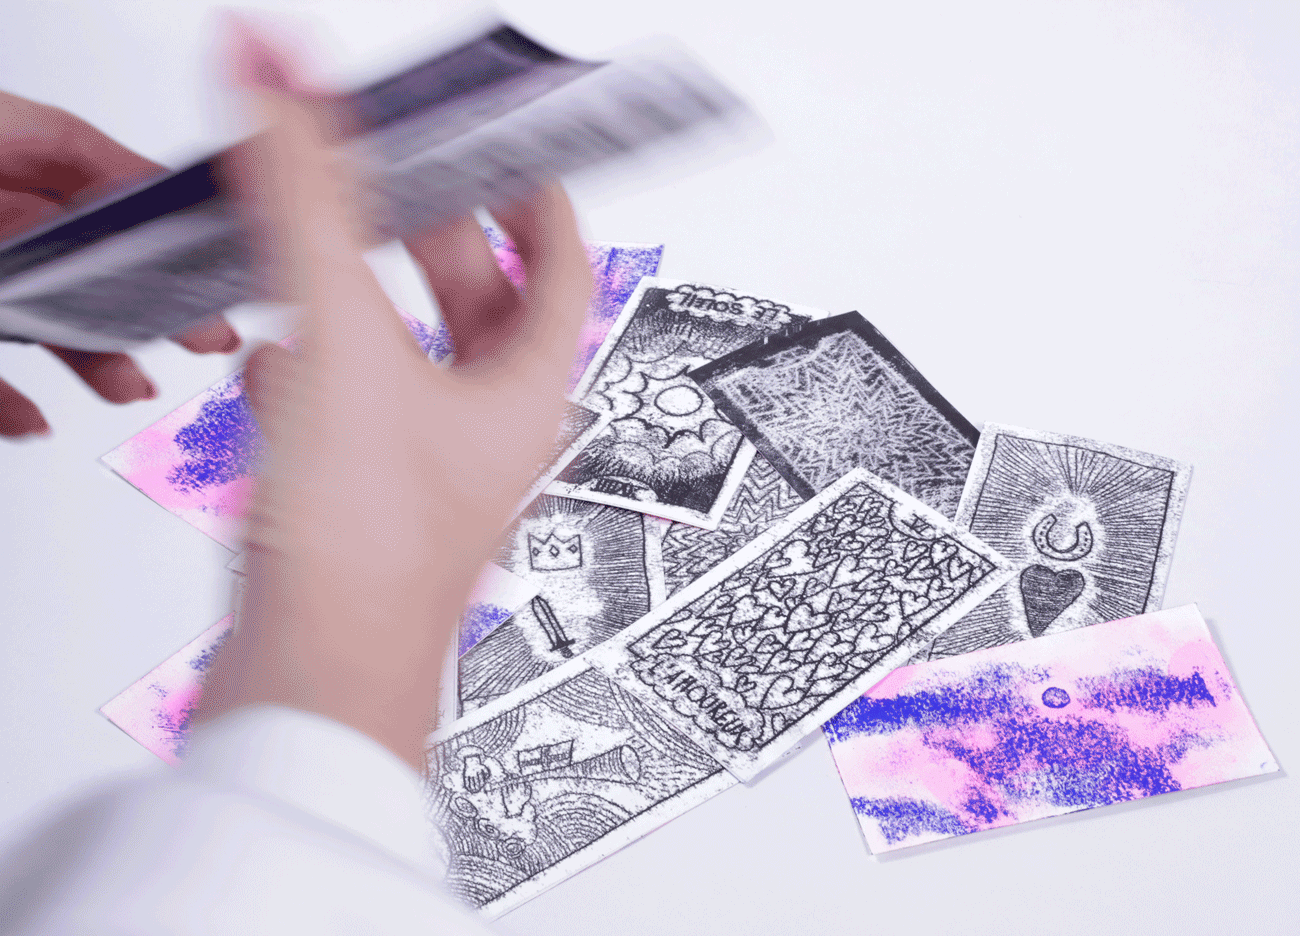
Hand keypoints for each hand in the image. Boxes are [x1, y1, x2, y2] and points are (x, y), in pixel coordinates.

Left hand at [0, 91, 241, 437]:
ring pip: (43, 318)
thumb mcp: (3, 144)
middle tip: (205, 331)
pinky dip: (14, 402)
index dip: (158, 203)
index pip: (95, 167)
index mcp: (2, 151)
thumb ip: (67, 158)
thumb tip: (141, 187)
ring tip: (131, 384)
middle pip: (87, 257)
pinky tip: (37, 420)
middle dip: (149, 301)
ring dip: (95, 359)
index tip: (212, 241)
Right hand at [196, 30, 592, 767]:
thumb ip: (310, 210)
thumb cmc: (369, 567)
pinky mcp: (365, 506)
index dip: (538, 200)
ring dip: (361, 309)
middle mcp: (489, 435)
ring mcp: (427, 473)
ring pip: (405, 358)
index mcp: (527, 396)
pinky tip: (274, 378)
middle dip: (433, 238)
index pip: (561, 269)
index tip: (510, 157)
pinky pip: (349, 414)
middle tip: (395, 187)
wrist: (309, 692)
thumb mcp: (343, 349)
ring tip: (319, 270)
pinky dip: (314, 380)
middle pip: (480, 306)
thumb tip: (286, 95)